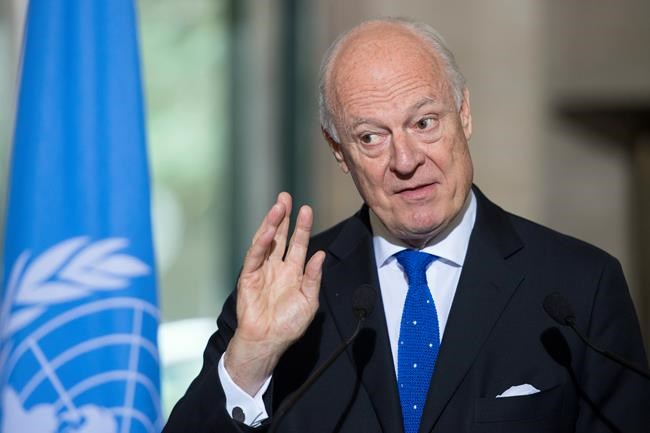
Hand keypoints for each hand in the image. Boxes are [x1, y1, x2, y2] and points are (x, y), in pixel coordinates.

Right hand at [224, 192, 325, 395]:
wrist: (268, 341)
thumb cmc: (289, 325)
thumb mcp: (308, 300)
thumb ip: (313, 277)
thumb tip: (320, 254)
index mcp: (293, 272)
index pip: (298, 244)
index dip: (302, 227)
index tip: (306, 209)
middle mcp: (277, 267)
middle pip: (280, 236)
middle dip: (283, 217)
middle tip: (285, 197)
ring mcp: (262, 270)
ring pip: (266, 242)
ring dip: (271, 224)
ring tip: (277, 207)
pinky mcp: (248, 277)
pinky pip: (254, 257)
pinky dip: (260, 243)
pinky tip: (267, 230)